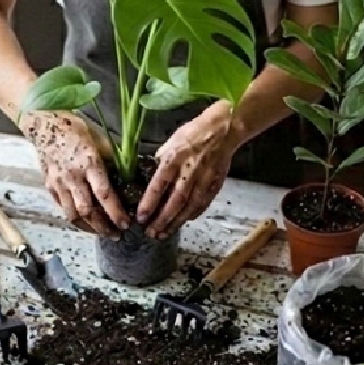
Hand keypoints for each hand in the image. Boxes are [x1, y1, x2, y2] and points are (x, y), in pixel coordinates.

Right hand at [21, 111, 129, 236]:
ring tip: (101, 232)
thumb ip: (113, 160)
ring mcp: (58, 182)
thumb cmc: (75, 129)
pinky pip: (62, 207)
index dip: (116, 212)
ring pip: (72, 214)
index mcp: (89, 163)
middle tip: (116, 234)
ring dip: (88, 228)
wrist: (44, 123)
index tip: (126, 223)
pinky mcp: (50, 185)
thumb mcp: (100, 140)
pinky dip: (74, 217)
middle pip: (87, 211)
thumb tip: (130, 177)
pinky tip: (84, 221)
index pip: (104, 194)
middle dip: (103, 227)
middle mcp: (72, 176)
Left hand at [139, 111, 244, 238]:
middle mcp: (189, 172)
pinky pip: (203, 204)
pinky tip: (183, 222)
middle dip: (162, 220)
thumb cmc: (193, 133)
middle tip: (150, 233)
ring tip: (164, 234)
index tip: (141, 217)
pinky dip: (192, 215)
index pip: (159, 185)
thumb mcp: (171, 141)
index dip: (149, 203)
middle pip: (174, 202)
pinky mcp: (215, 184)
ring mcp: (204, 180)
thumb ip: (161, 160)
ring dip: (176, 223)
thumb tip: (149, 175)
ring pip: (189, 207)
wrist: (222, 130)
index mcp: (174, 158)